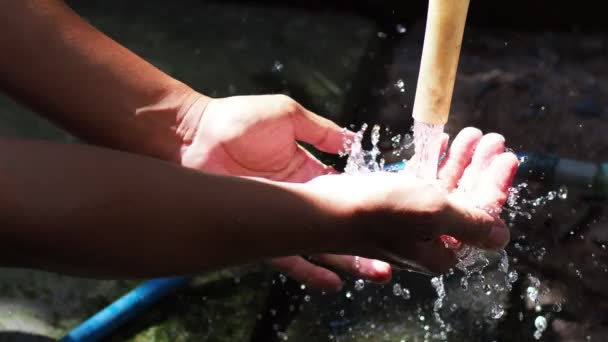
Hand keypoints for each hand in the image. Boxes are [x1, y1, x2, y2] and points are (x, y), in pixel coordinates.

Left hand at [178, 94, 389, 291]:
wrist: (192, 137)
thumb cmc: (237, 120)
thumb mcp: (287, 115)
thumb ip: (320, 131)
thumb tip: (352, 141)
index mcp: (307, 169)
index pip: (345, 188)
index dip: (368, 199)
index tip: (397, 211)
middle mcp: (298, 197)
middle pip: (338, 221)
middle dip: (368, 236)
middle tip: (400, 253)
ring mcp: (280, 216)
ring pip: (320, 242)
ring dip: (349, 257)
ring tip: (379, 272)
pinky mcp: (259, 230)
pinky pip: (288, 255)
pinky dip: (310, 269)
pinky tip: (333, 282)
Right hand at [307, 127, 517, 273]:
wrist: (322, 210)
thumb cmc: (378, 212)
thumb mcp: (433, 213)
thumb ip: (471, 223)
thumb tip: (501, 236)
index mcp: (441, 249)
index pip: (481, 215)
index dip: (496, 184)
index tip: (508, 154)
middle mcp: (426, 240)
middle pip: (464, 200)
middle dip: (480, 167)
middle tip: (492, 137)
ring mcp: (407, 224)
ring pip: (443, 190)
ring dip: (458, 161)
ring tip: (470, 134)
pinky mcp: (388, 208)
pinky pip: (420, 185)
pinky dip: (432, 165)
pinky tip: (440, 144)